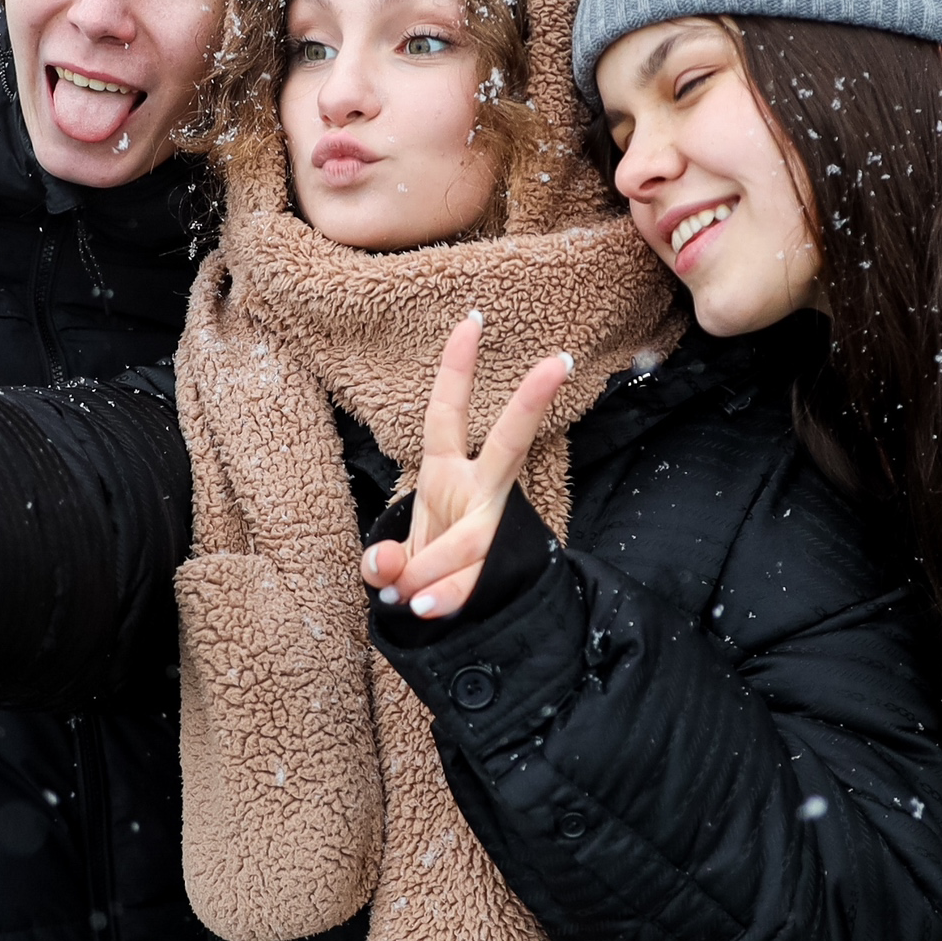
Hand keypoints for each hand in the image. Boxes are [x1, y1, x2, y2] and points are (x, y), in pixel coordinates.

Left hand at [360, 311, 570, 618]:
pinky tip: (425, 608)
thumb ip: (385, 564)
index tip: (472, 320)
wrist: (457, 619)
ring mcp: (494, 528)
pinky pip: (470, 583)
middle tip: (556, 362)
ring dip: (427, 572)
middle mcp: (478, 492)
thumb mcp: (392, 562)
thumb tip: (388, 572)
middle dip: (530, 405)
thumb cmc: (421, 573)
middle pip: (509, 444)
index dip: (456, 369)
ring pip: (470, 539)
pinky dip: (443, 598)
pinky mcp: (500, 568)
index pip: (447, 414)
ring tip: (404, 597)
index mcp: (446, 472)